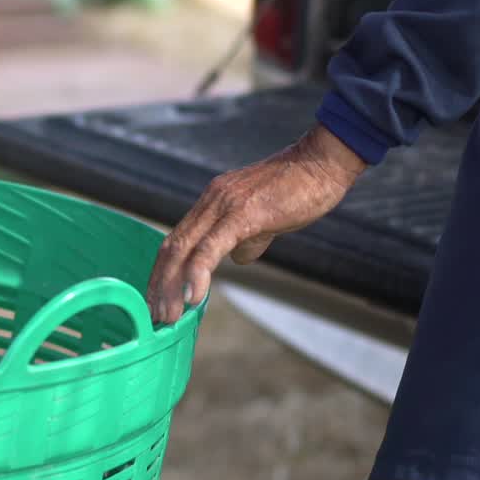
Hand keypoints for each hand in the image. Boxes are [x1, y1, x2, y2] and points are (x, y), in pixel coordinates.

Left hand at [146, 124, 368, 323]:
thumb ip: (246, 238)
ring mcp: (224, 205)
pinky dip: (197, 273)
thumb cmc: (299, 189)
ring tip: (169, 316)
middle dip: (160, 285)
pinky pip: (212, 247)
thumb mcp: (264, 218)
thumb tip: (238, 259)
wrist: (324, 162)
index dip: (162, 273)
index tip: (156, 302)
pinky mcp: (243, 213)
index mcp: (211, 203)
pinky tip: (194, 297)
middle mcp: (210, 202)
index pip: (175, 242)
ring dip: (172, 286)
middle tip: (155, 317)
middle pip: (171, 248)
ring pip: (184, 249)